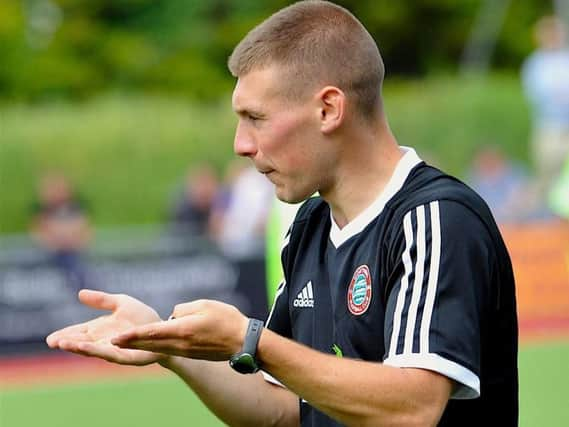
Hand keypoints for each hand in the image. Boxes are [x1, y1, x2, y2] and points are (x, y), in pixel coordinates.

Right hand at [46, 289, 163, 365]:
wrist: (163, 328)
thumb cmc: (141, 317)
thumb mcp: (121, 303)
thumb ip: (101, 300)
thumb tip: (79, 294)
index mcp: (100, 329)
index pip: (79, 333)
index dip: (65, 335)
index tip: (50, 339)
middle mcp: (104, 341)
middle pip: (82, 343)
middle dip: (68, 343)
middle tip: (53, 342)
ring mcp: (114, 350)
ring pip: (94, 350)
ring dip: (80, 348)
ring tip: (66, 344)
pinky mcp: (127, 356)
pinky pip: (112, 354)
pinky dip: (100, 351)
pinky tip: (91, 347)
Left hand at [111, 300, 248, 360]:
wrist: (243, 342)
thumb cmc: (227, 319)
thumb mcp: (205, 305)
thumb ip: (183, 309)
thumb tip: (173, 315)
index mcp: (183, 330)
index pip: (152, 332)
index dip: (132, 335)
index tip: (115, 338)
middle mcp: (181, 343)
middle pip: (150, 343)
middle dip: (129, 342)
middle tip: (110, 342)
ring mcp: (185, 351)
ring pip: (157, 347)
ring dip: (140, 345)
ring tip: (123, 343)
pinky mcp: (190, 354)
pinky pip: (168, 350)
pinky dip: (154, 347)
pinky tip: (147, 344)